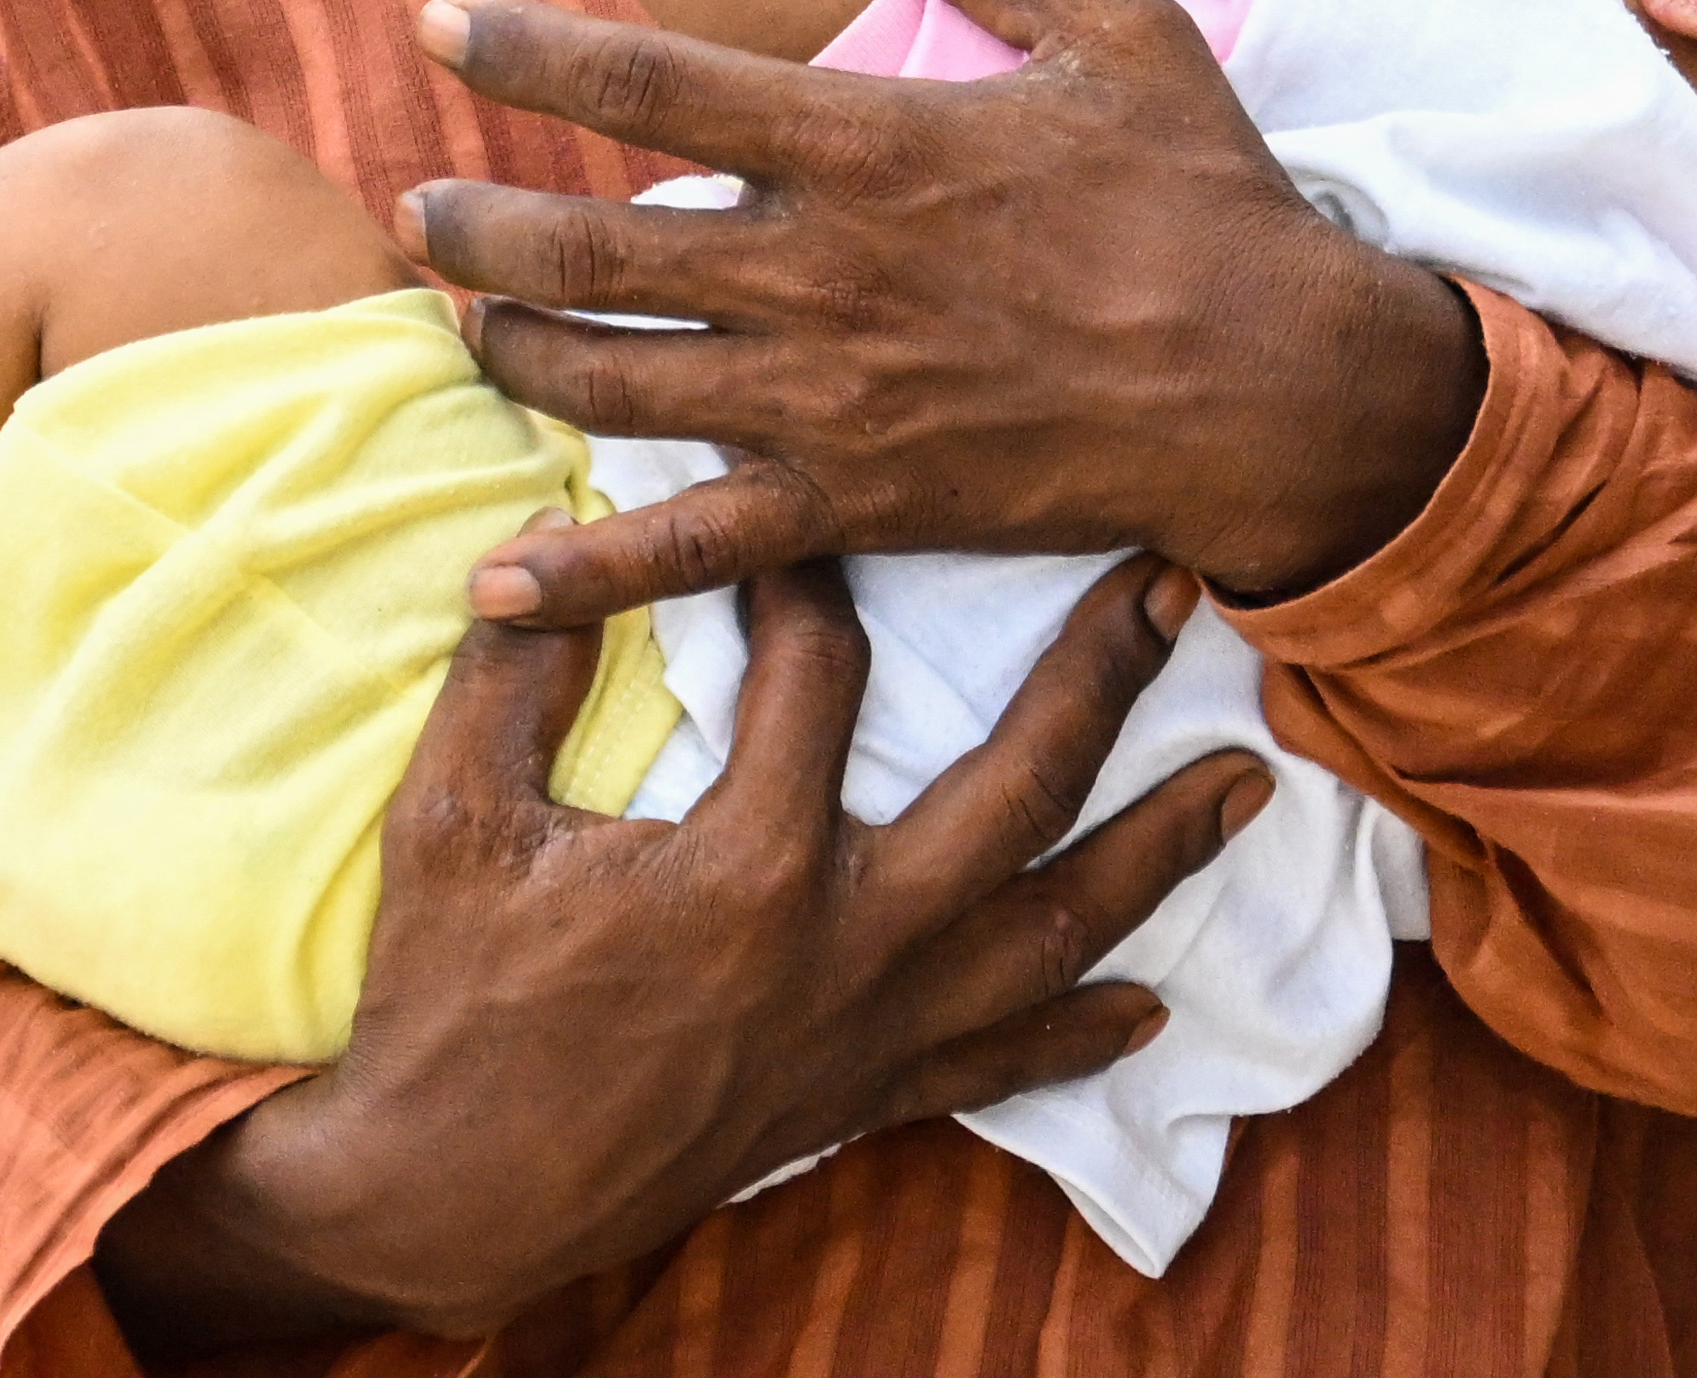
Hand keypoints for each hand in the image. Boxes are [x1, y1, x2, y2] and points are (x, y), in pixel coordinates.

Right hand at [89, 550, 1263, 1351]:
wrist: (454, 1197)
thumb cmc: (449, 1003)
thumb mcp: (455, 815)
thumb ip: (517, 671)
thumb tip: (540, 539)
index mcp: (752, 861)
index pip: (825, 668)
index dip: (813, 564)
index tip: (818, 499)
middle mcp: (849, 946)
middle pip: (1019, 790)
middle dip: (1104, 680)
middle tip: (1173, 584)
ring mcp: (872, 1033)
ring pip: (1054, 930)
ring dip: (1157, 853)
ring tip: (1247, 785)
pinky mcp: (860, 1098)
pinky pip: (1002, 1064)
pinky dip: (1081, 1031)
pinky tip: (1148, 1005)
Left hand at [405, 0, 1488, 618]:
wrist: (1280, 386)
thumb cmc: (1207, 197)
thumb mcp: (1121, 29)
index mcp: (869, 144)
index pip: (651, 85)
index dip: (525, 51)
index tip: (436, 24)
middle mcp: (822, 273)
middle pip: (591, 248)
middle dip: (476, 225)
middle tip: (409, 206)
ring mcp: (829, 401)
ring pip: (612, 385)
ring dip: (511, 353)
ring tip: (457, 323)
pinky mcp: (857, 507)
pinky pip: (693, 552)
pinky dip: (585, 574)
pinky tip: (492, 584)